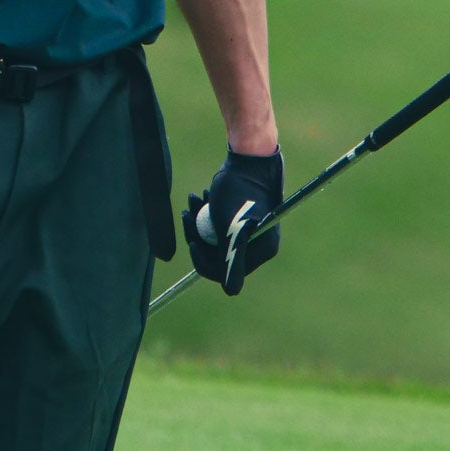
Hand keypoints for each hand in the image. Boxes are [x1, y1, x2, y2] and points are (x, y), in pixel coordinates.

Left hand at [182, 144, 283, 294]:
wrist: (248, 157)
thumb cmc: (240, 192)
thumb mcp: (232, 230)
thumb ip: (232, 261)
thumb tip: (231, 293)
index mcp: (262, 250)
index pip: (226, 270)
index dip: (204, 260)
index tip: (192, 242)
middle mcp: (260, 243)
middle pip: (219, 253)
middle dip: (199, 235)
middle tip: (187, 213)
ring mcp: (252, 228)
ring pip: (216, 235)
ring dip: (199, 220)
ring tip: (193, 199)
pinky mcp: (243, 213)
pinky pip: (219, 222)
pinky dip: (207, 211)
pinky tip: (202, 195)